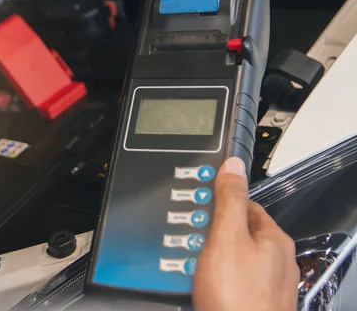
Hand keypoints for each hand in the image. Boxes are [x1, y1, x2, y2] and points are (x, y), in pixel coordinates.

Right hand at [193, 157, 299, 310]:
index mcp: (273, 239)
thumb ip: (229, 200)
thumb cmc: (238, 299)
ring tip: (188, 264)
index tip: (198, 201)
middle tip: (189, 238)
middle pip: (235, 233)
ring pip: (228, 259)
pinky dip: (209, 280)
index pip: (244, 205)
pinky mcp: (249, 303)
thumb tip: (234, 166)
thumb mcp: (227, 238)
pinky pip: (225, 282)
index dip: (218, 201)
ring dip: (205, 258)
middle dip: (207, 233)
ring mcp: (263, 286)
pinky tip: (196, 285)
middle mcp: (274, 262)